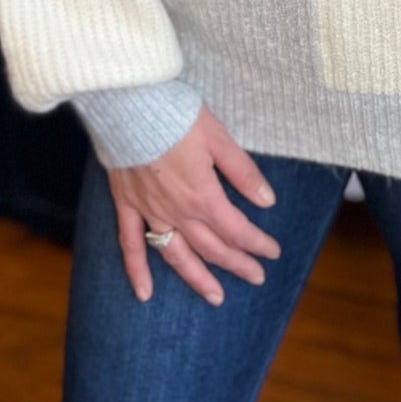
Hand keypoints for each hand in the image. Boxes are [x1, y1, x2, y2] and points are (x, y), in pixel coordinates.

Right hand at [110, 107, 281, 305]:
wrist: (129, 104)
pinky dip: (136, 271)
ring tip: (216, 297)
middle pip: (212, 248)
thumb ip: (242, 172)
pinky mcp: (127, 204)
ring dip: (198, 279)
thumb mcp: (218, 137)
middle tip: (256, 277)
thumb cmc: (176, 115)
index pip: (236, 230)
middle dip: (237, 264)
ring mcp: (150, 211)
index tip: (273, 252)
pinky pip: (131, 244)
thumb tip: (267, 200)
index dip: (257, 243)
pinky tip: (144, 293)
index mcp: (203, 196)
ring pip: (177, 255)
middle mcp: (177, 212)